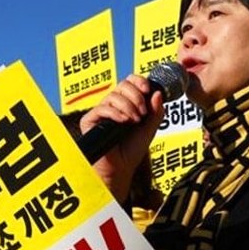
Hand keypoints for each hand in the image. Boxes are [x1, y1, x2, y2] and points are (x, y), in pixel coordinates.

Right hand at [81, 75, 164, 201]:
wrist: (121, 168)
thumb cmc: (133, 149)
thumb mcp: (150, 128)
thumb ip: (156, 111)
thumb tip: (158, 93)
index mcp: (127, 103)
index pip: (130, 82)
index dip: (139, 81)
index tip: (148, 89)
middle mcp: (113, 105)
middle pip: (122, 84)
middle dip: (136, 96)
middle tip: (143, 112)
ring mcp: (101, 112)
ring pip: (113, 96)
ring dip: (128, 107)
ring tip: (135, 121)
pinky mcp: (90, 121)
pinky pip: (101, 108)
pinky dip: (115, 113)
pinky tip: (124, 121)